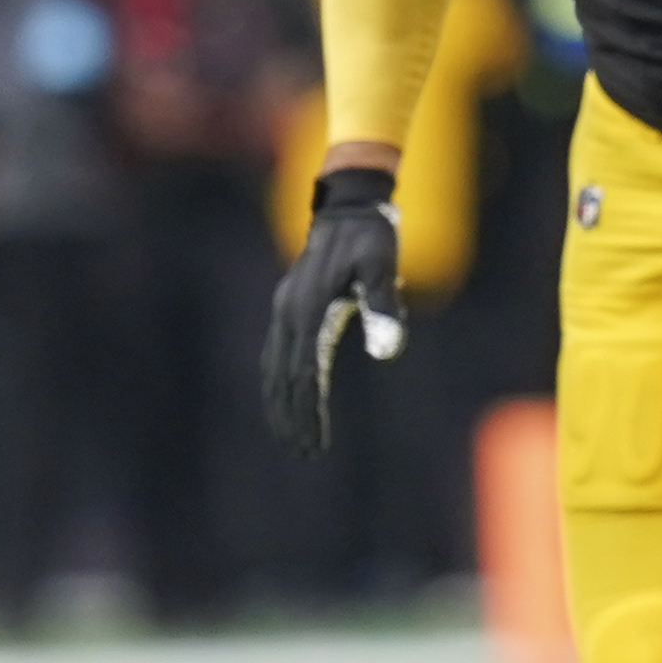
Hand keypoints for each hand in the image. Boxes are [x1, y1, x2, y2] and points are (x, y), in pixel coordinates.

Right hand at [261, 168, 403, 455]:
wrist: (349, 207)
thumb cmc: (372, 237)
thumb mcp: (382, 267)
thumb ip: (384, 307)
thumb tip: (386, 354)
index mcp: (309, 308)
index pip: (305, 374)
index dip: (309, 411)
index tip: (317, 442)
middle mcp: (290, 312)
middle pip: (283, 377)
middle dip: (292, 417)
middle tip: (305, 454)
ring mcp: (287, 310)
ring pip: (275, 368)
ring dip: (282, 405)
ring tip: (295, 439)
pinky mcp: (292, 308)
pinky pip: (280, 354)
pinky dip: (281, 382)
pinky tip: (291, 401)